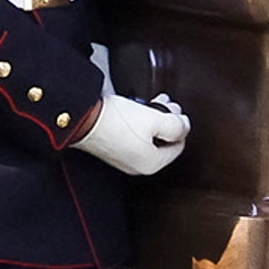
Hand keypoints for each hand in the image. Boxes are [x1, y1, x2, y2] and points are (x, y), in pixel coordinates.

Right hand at [70, 94, 189, 175]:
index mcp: (151, 164)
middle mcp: (138, 165)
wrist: (83, 118)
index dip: (182, 126)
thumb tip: (185, 126)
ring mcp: (124, 157)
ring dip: (155, 119)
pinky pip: (135, 136)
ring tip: (153, 103)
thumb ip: (176, 125)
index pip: (178, 147)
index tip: (178, 112)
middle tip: (167, 104)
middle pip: (163, 142)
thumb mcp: (154, 119)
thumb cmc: (115, 121)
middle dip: (169, 121)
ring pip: (149, 137)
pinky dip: (141, 123)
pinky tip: (138, 109)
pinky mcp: (113, 148)